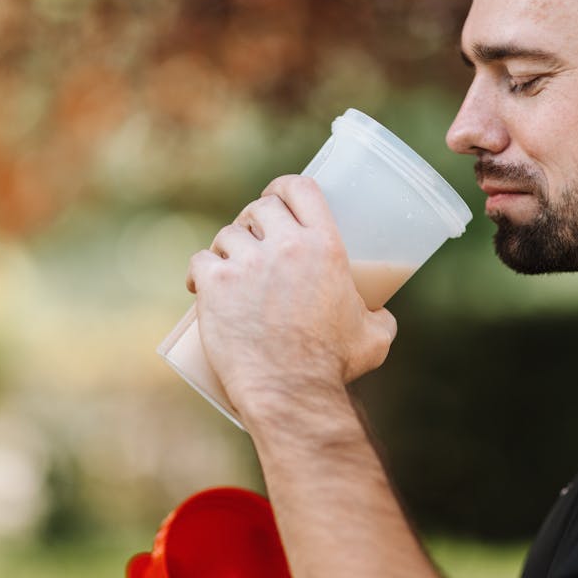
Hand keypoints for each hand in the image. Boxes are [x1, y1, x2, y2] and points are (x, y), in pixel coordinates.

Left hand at [186, 175, 396, 421]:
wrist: (291, 390)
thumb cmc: (333, 366)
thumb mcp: (375, 336)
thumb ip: (381, 317)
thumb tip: (380, 314)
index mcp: (326, 245)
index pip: (300, 188)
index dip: (283, 186)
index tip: (275, 196)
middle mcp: (285, 246)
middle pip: (260, 208)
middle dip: (253, 219)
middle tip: (252, 240)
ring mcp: (247, 264)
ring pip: (227, 234)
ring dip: (227, 247)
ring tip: (229, 268)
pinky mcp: (215, 286)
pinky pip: (199, 261)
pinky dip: (197, 272)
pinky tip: (196, 283)